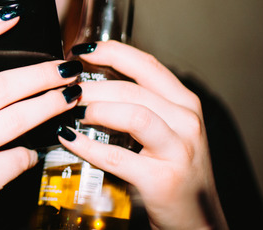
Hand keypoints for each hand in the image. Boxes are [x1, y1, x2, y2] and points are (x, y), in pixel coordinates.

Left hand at [59, 41, 227, 229]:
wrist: (197, 221)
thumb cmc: (173, 171)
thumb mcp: (167, 129)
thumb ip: (140, 103)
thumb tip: (91, 80)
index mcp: (185, 103)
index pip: (145, 64)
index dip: (110, 52)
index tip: (80, 50)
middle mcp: (187, 121)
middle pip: (132, 88)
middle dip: (91, 85)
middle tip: (65, 88)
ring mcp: (178, 150)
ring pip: (132, 114)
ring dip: (95, 108)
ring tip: (70, 109)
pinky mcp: (162, 179)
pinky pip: (117, 156)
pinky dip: (87, 146)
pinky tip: (69, 138)